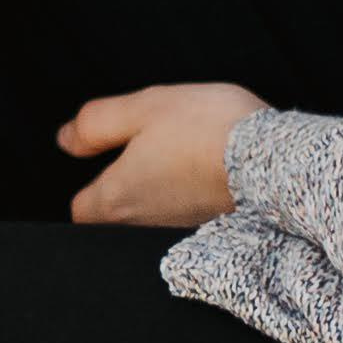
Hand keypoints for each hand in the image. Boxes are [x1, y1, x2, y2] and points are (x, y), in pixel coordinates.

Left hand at [58, 84, 268, 226]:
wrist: (276, 159)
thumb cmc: (207, 128)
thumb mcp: (142, 108)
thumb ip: (95, 124)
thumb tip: (66, 140)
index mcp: (115, 200)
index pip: (79, 209)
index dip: (88, 185)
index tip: (107, 161)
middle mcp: (140, 227)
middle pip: (114, 216)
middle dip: (123, 190)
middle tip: (146, 155)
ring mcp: (176, 234)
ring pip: (151, 217)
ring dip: (159, 192)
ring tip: (181, 158)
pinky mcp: (209, 233)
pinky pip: (184, 219)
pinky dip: (188, 199)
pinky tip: (205, 174)